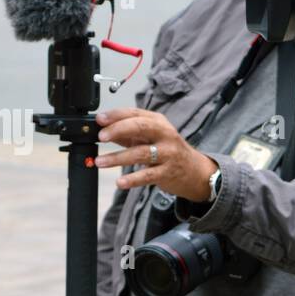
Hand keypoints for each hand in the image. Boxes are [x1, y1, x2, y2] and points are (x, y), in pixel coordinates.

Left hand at [95, 108, 216, 201]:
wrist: (195, 170)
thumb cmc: (167, 150)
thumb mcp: (149, 137)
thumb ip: (127, 134)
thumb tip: (101, 130)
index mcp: (158, 122)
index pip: (135, 113)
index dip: (116, 115)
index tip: (99, 119)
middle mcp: (165, 134)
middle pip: (140, 127)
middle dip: (118, 130)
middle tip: (100, 137)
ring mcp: (168, 153)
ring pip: (141, 153)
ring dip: (118, 158)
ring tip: (100, 161)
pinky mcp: (167, 172)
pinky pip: (147, 176)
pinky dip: (132, 179)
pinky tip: (120, 182)